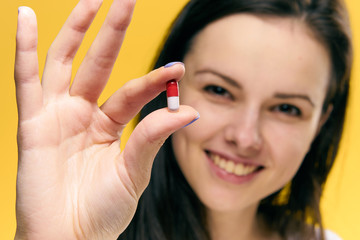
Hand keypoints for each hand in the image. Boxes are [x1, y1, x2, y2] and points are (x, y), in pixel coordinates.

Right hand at [14, 1, 197, 238]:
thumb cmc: (101, 211)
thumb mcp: (134, 171)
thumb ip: (154, 137)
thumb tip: (189, 110)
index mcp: (107, 125)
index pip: (132, 91)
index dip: (153, 79)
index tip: (177, 68)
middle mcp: (82, 114)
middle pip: (98, 63)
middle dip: (112, 31)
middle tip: (127, 0)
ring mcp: (55, 115)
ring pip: (64, 62)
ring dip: (75, 30)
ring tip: (92, 0)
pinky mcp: (31, 125)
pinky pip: (25, 81)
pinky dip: (22, 49)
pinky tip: (24, 18)